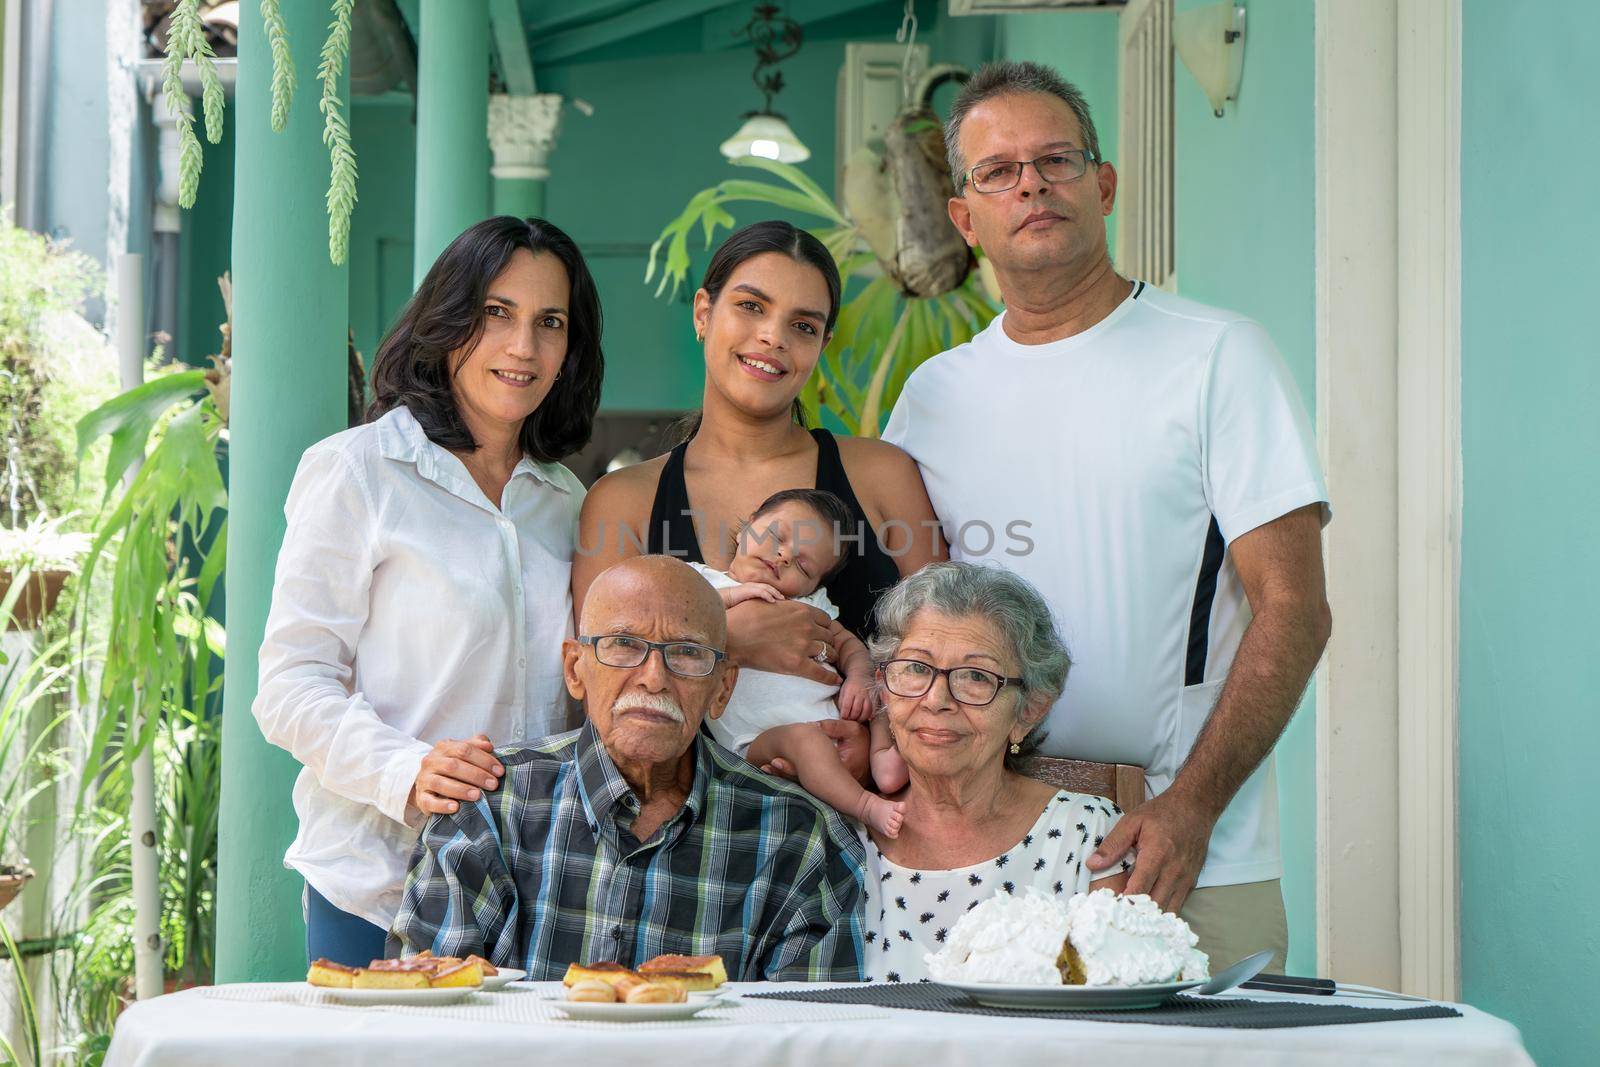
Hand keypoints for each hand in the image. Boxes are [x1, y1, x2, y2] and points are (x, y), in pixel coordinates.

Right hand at [409, 734, 502, 816]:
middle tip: (493, 785)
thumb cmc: (452, 766)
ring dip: (461, 789)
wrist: (427, 782)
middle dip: (476, 775)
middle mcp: (431, 761)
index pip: (464, 749)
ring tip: (478, 795)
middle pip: (453, 765)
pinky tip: (455, 807)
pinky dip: (442, 805)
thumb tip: (489, 746)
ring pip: (440, 783)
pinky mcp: (421, 798)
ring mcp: (424, 780)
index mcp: (444, 747)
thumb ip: (476, 745)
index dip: (484, 760)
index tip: (499, 771)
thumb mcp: (463, 752)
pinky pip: (429, 802)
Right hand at [722, 581, 784, 607]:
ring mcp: (750, 587)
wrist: (722, 599)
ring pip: (766, 588)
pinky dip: (768, 595)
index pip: (766, 589)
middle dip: (777, 592)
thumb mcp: (745, 602)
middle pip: (768, 587)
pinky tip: (772, 600)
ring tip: (781, 599)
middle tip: (785, 599)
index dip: (774, 593)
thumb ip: (753, 604)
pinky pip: (761, 592)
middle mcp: (752, 586)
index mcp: (752, 588)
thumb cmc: (733, 602)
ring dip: (775, 593)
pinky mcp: (748, 590)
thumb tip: (759, 613)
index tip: (781, 600)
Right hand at [726, 599, 838, 684]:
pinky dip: (830, 677)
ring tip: (829, 662)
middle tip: (826, 649)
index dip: (825, 627)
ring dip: (830, 657)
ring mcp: (804, 645)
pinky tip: (836, 680)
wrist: (733, 635)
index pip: (825, 619)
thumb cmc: (745, 616)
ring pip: (829, 652)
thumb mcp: (768, 600)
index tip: (822, 633)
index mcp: (802, 610)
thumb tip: (784, 603)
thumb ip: (784, 604)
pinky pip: (820, 672)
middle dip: (829, 642)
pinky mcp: (797, 664)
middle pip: (829, 636)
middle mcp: (807, 626)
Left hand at [760, 719, 862, 780]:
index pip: (809, 771)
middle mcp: (832, 784)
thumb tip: (811, 726)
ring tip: (764, 769)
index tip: (773, 761)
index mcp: (837, 770)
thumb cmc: (861, 741)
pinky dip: (790, 777)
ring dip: (783, 777)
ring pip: (802, 785)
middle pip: (802, 782)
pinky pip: (805, 785)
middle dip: (782, 774)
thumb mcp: (851, 730)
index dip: (790, 767)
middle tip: (764, 767)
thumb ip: (832, 727)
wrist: (873, 757)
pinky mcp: (825, 788)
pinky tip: (773, 771)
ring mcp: (828, 788)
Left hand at [835, 676, 874, 720]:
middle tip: (849, 721)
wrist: (861, 675)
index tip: (843, 719)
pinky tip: (864, 717)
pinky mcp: (874, 698)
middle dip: (852, 718)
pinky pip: (872, 710)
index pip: (847, 705)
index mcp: (850, 690)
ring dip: (861, 718)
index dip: (844, 714)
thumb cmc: (850, 685)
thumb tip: (842, 715)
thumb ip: (841, 703)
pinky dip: (868, 716)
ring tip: (856, 720)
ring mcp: (868, 696)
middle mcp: (860, 693)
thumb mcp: (842, 691)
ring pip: (866, 711)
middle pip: (856, 710)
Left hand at [1085, 789, 1217, 913]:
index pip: (1139, 889)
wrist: (1196, 808)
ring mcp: (1185, 880)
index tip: (1108, 910)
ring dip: (1149, 917)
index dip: (1122, 903)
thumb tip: (1092, 864)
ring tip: (1130, 918)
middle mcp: (1174, 872)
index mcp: (1157, 855)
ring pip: (1167, 912)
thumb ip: (1113, 844)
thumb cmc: (1162, 813)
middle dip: (1134, 914)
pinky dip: (1162, 913)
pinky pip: (1177, 907)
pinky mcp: (1191, 884)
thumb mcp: (1133, 821)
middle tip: (1115, 918)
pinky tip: (1147, 913)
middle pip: (1153, 906)